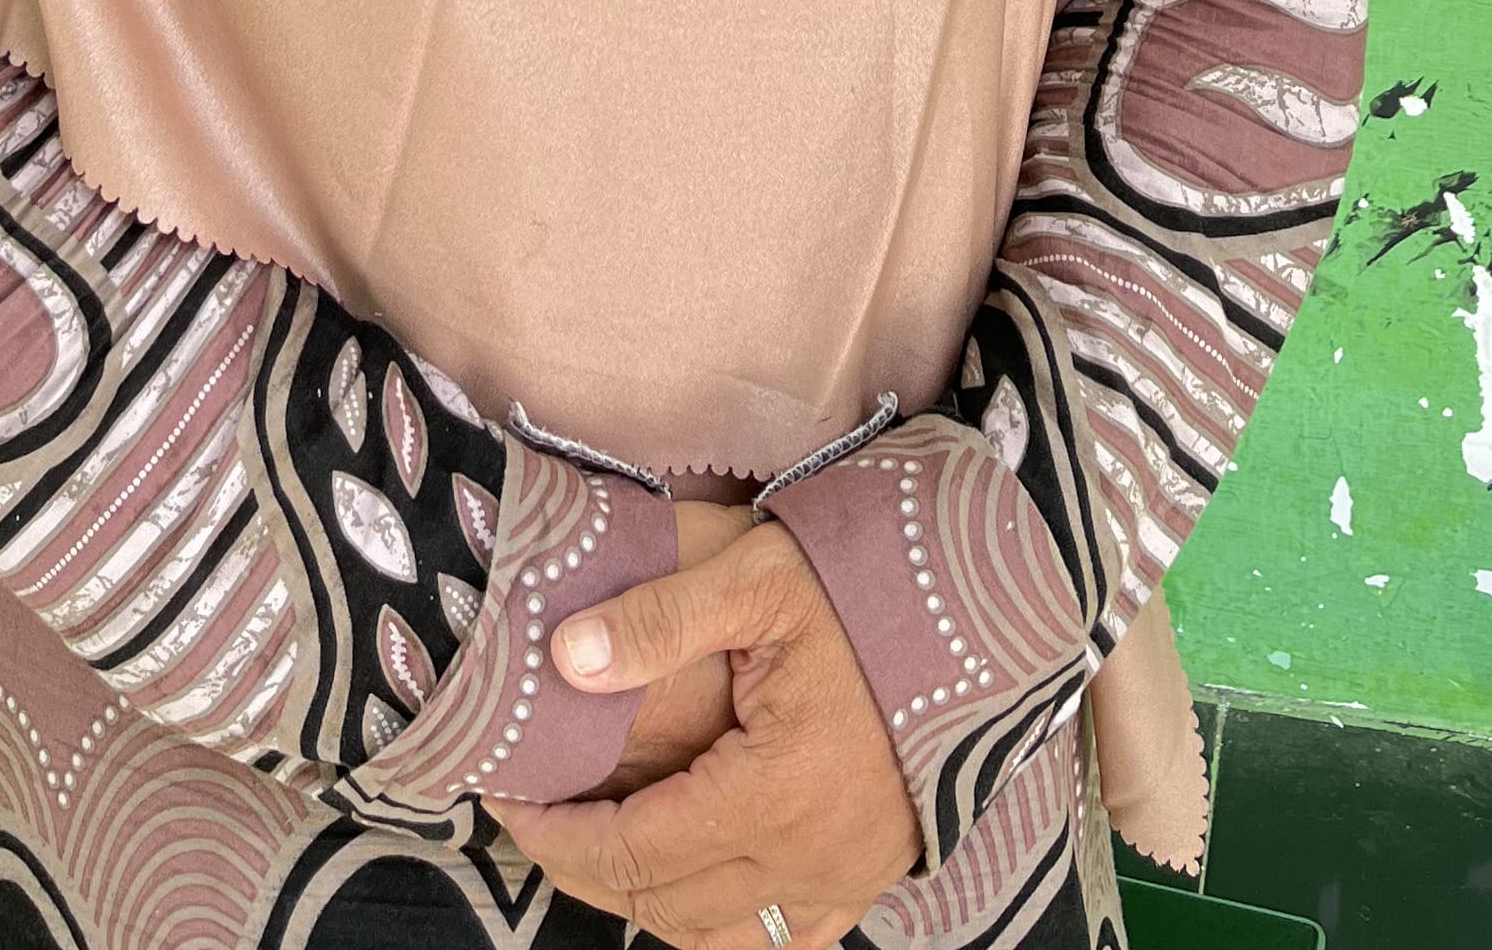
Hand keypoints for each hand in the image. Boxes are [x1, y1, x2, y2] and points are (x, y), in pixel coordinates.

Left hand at [494, 514, 915, 949]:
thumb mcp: (757, 578)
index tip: (508, 802)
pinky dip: (725, 926)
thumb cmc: (868, 586)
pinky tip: (694, 884)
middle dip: (586, 870)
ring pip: (719, 936)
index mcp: (772, 796)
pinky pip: (785, 937)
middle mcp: (808, 859)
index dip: (558, 837)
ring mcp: (845, 876)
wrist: (983, 608)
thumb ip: (657, 619)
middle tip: (537, 822)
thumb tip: (564, 658)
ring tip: (601, 851)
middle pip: (664, 904)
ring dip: (650, 905)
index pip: (633, 850)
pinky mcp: (870, 872)